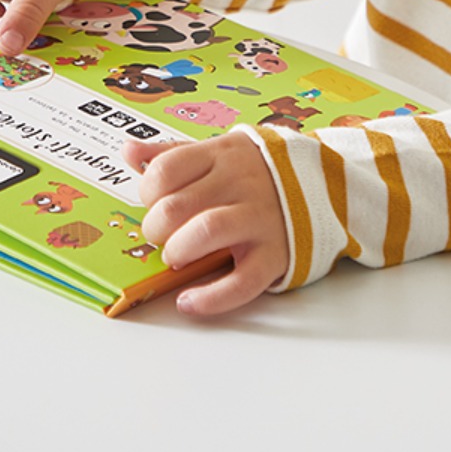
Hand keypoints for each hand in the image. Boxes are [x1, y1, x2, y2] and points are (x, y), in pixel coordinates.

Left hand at [121, 132, 289, 315]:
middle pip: (178, 205)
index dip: (148, 192)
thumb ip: (172, 154)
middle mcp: (239, 183)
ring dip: (179, 250)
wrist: (321, 184)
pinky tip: (190, 301)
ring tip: (176, 257)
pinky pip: (241, 282)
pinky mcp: (276, 254)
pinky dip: (210, 298)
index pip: (166, 169)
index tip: (154, 203)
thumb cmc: (255, 172)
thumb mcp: (216, 152)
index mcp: (220, 155)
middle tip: (161, 235)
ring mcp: (259, 219)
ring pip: (207, 232)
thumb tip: (129, 150)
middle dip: (156, 228)